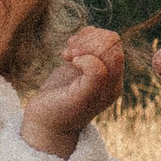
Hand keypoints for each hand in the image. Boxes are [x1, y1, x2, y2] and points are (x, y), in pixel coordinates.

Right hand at [21, 25, 126, 155]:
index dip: (93, 48)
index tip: (72, 59)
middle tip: (68, 54)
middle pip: (110, 41)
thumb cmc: (60, 114)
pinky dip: (79, 39)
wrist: (45, 123)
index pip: (114, 52)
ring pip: (102, 38)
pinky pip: (91, 40)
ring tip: (67, 53)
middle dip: (87, 41)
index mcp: (112, 85)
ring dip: (82, 39)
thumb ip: (93, 77)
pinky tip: (67, 51)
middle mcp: (109, 76)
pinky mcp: (84, 63)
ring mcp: (97, 68)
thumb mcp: (77, 99)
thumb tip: (89, 57)